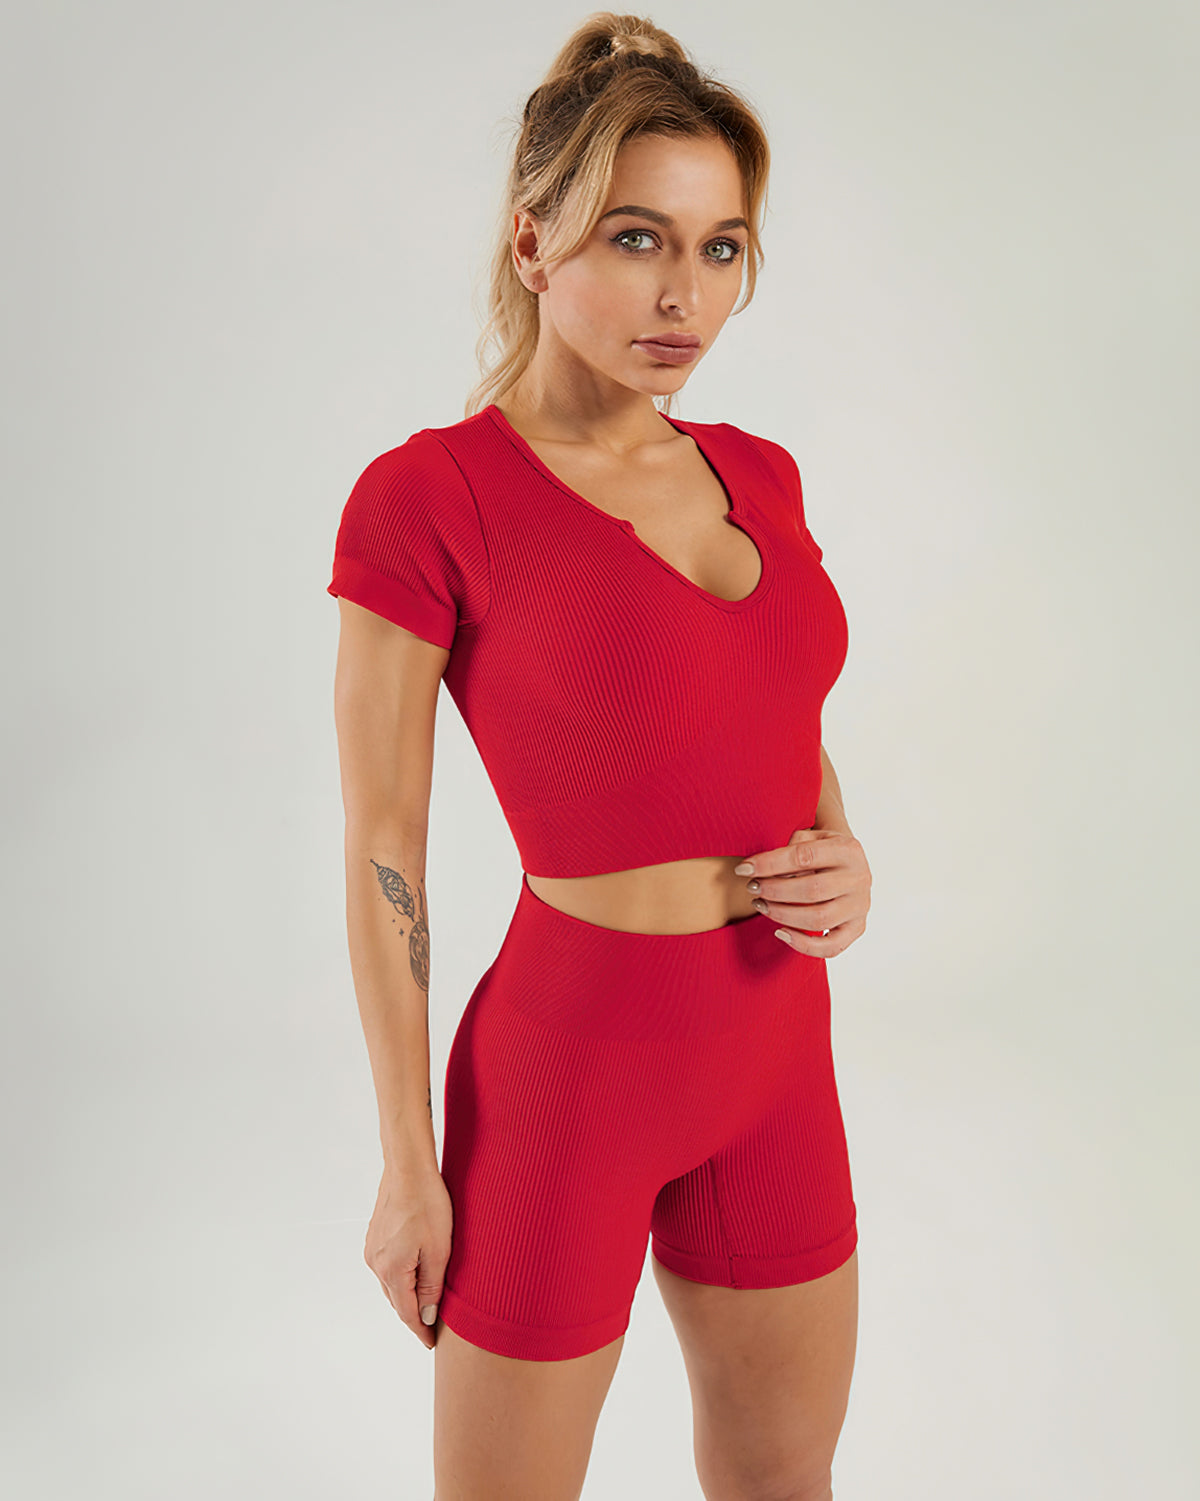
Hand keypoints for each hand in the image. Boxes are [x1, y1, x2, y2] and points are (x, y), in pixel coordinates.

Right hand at [364, 1163, 453, 1349]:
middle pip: (397, 1300)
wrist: (408, 1168)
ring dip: (407, 1295)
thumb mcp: (439, 1250)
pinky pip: (388, 1266)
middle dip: (414, 1315)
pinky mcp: (374, 1236)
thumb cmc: (428, 1204)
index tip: (432, 1344)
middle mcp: (376, 1263)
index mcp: (392, 1270)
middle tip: (434, 1327)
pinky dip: (401, 1276)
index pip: (407, 1313)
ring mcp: (372, 1249)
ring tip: (427, 1303)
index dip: (421, 1330)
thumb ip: (432, 1287)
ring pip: (392, 1283)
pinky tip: (414, 1272)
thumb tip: (427, 1317)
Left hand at [735, 827, 870, 957]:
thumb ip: (790, 847)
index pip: (804, 857)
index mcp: (848, 850)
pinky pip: (831, 946)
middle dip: (775, 890)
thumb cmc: (822, 850)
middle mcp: (859, 878)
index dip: (770, 864)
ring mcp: (860, 906)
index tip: (744, 869)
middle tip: (752, 887)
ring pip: (819, 919)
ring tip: (761, 905)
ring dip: (783, 915)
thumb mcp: (810, 837)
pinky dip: (803, 945)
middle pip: (812, 890)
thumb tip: (760, 868)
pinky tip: (780, 933)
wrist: (849, 863)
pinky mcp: (857, 927)